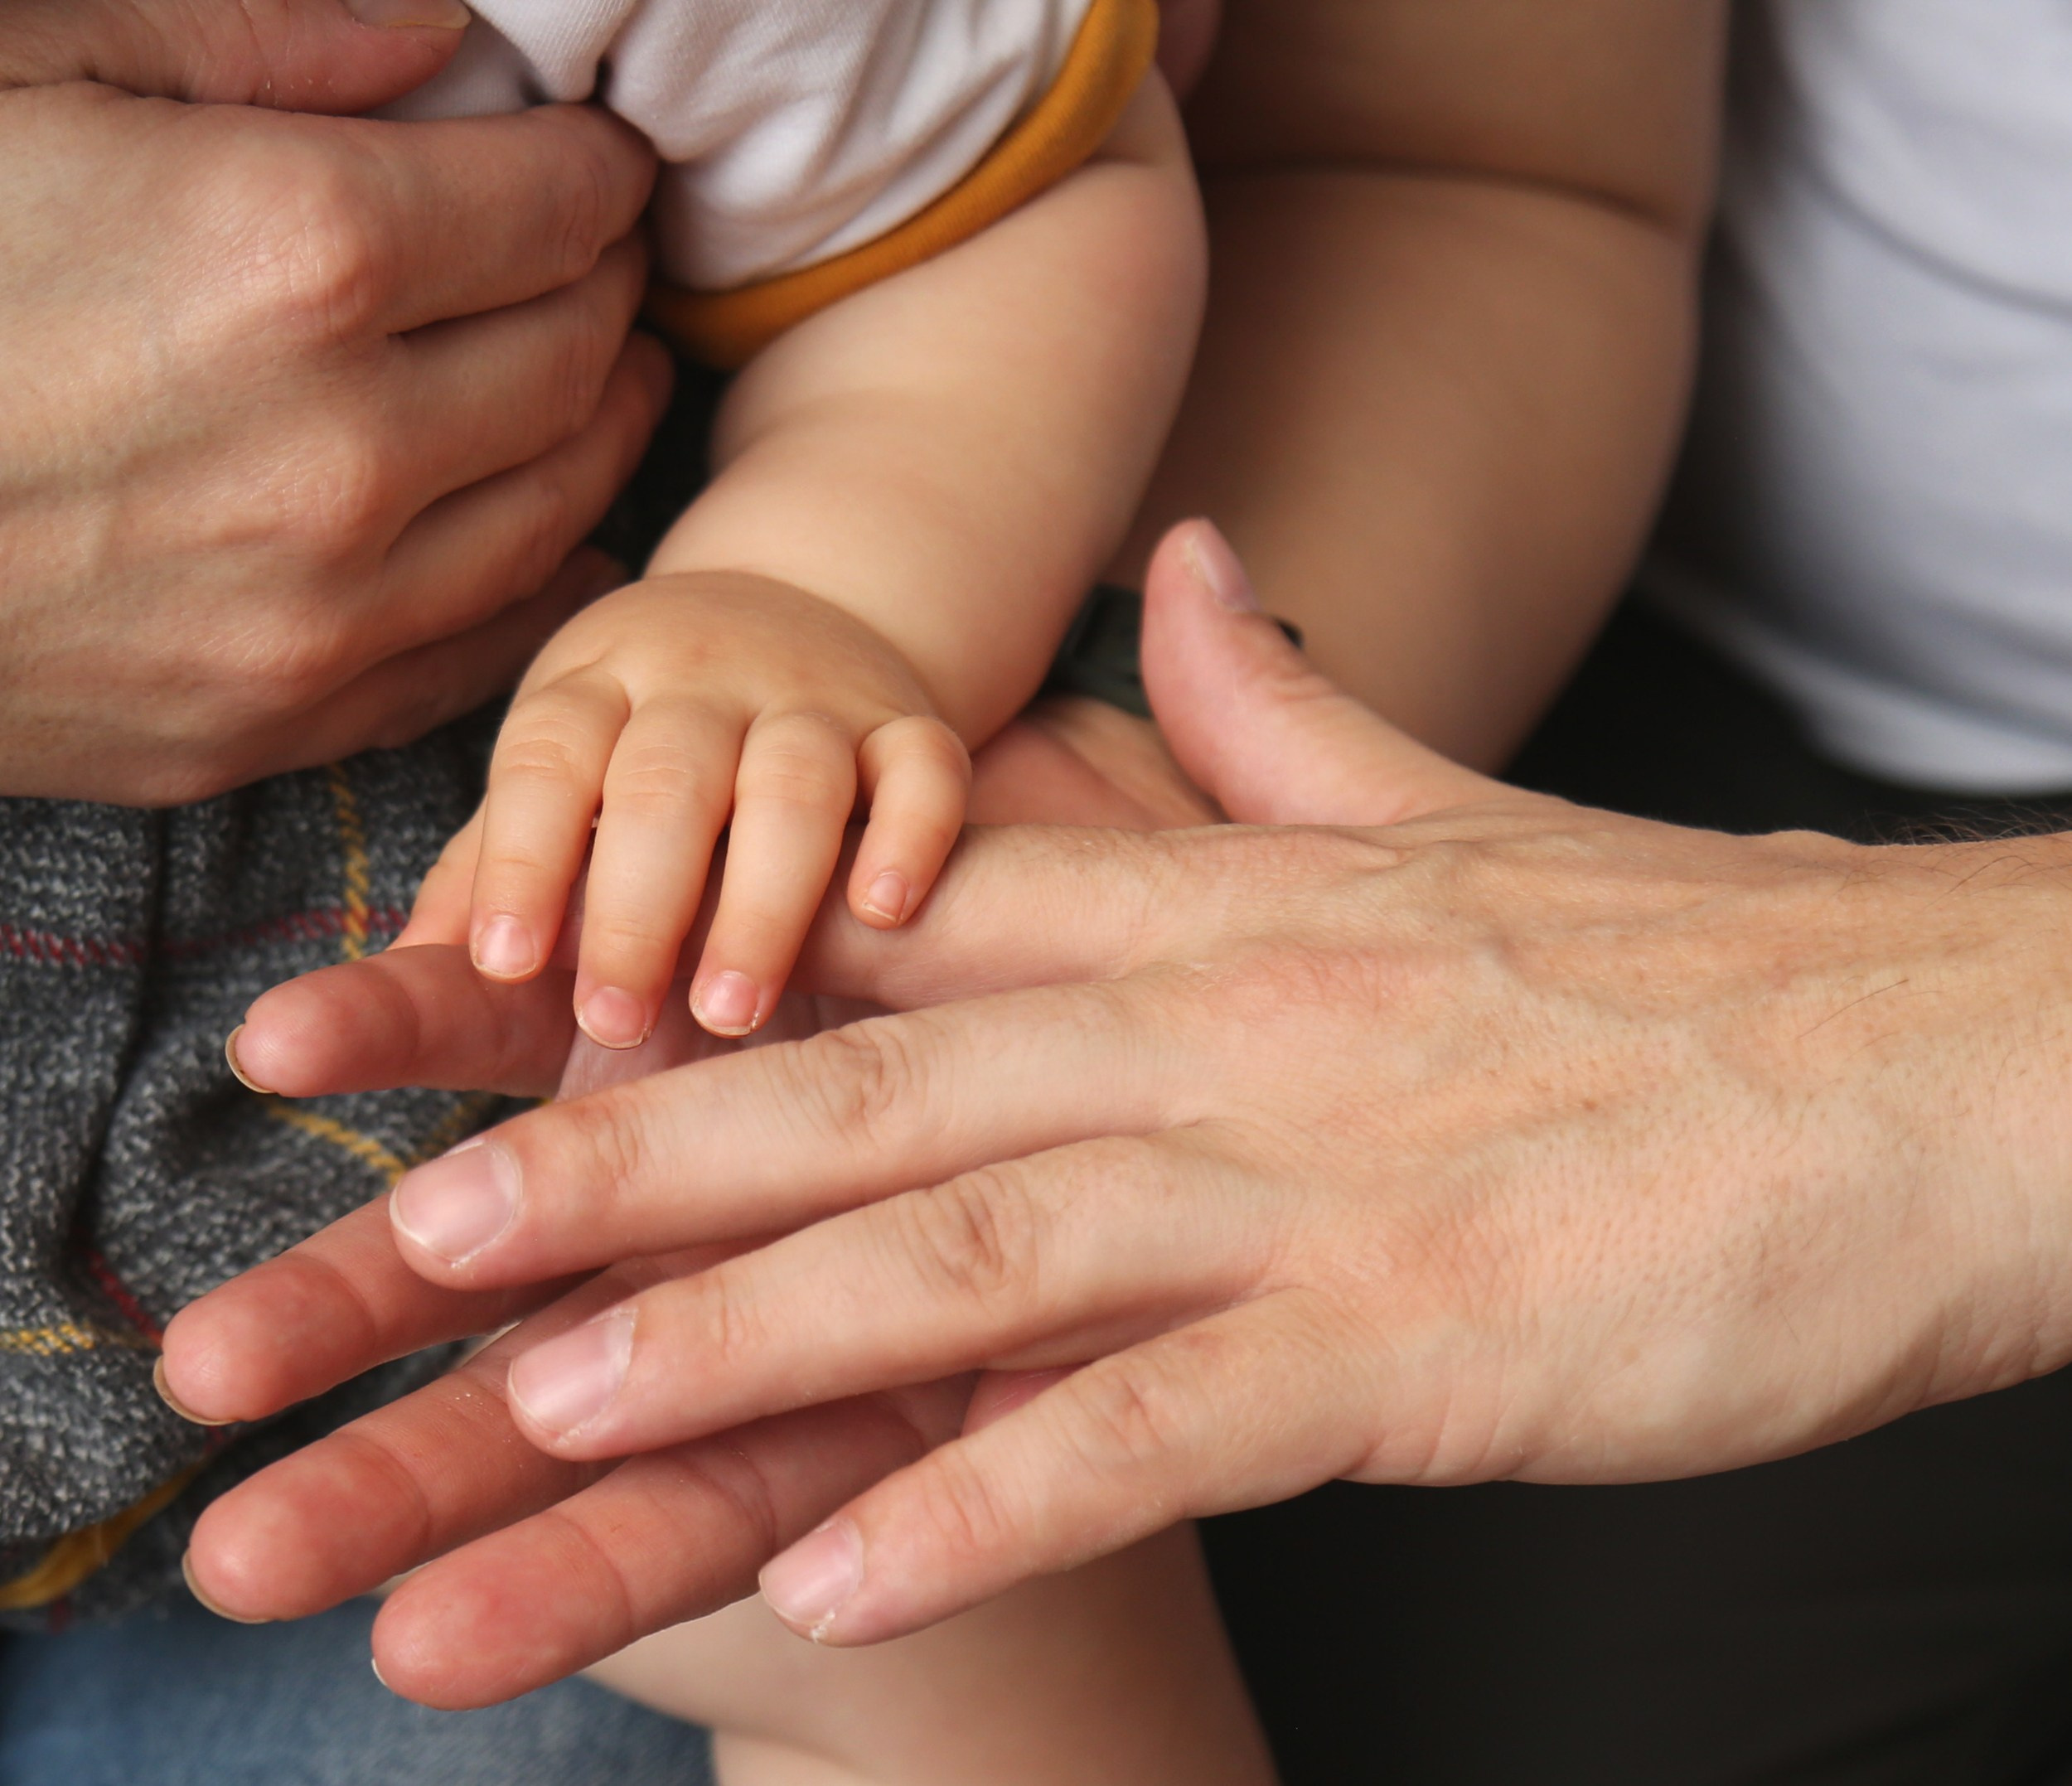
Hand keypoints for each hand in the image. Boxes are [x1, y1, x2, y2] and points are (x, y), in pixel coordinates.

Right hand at [0, 0, 667, 801]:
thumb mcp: (13, 64)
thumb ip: (253, 39)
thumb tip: (439, 34)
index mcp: (291, 251)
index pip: (546, 205)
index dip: (593, 172)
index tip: (601, 159)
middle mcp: (343, 451)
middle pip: (572, 357)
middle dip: (609, 290)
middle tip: (605, 256)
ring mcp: (315, 611)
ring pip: (558, 510)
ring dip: (603, 430)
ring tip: (605, 371)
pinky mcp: (267, 718)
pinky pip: (479, 651)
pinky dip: (547, 583)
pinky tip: (558, 532)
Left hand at [189, 522, 2071, 1660]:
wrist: (1939, 1054)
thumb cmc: (1687, 968)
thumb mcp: (1449, 814)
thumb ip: (1270, 714)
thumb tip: (1180, 581)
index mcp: (1203, 914)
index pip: (855, 951)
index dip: (629, 994)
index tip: (428, 1056)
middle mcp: (1216, 1031)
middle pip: (839, 1111)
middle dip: (579, 1195)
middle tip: (368, 1276)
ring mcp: (1311, 1186)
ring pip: (955, 1261)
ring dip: (721, 1349)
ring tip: (514, 1427)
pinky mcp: (1422, 1346)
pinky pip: (1158, 1424)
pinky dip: (987, 1500)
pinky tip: (823, 1589)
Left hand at [403, 573, 973, 1048]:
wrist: (799, 625)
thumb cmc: (643, 768)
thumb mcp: (553, 803)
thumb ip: (474, 897)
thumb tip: (307, 1023)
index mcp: (586, 690)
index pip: (543, 760)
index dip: (518, 856)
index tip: (495, 962)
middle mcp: (698, 680)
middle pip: (663, 774)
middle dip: (634, 897)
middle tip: (612, 1017)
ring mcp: (815, 698)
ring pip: (794, 776)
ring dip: (761, 891)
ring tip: (728, 1008)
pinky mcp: (911, 725)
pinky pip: (926, 767)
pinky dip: (910, 832)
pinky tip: (883, 911)